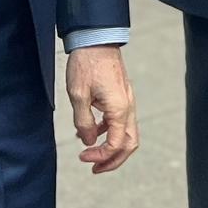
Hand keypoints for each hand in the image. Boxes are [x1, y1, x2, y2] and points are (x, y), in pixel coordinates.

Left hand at [66, 45, 138, 173]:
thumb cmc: (86, 64)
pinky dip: (108, 132)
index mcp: (119, 110)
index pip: (116, 145)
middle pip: (129, 144)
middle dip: (113, 160)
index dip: (100, 156)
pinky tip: (89, 131)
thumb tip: (88, 141)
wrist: (96, 39)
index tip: (82, 157)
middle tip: (94, 168)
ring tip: (90, 154)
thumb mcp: (78, 96)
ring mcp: (127, 101)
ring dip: (111, 148)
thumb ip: (84, 122)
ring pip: (126, 133)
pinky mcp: (122, 96)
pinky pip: (120, 121)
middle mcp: (128, 107)